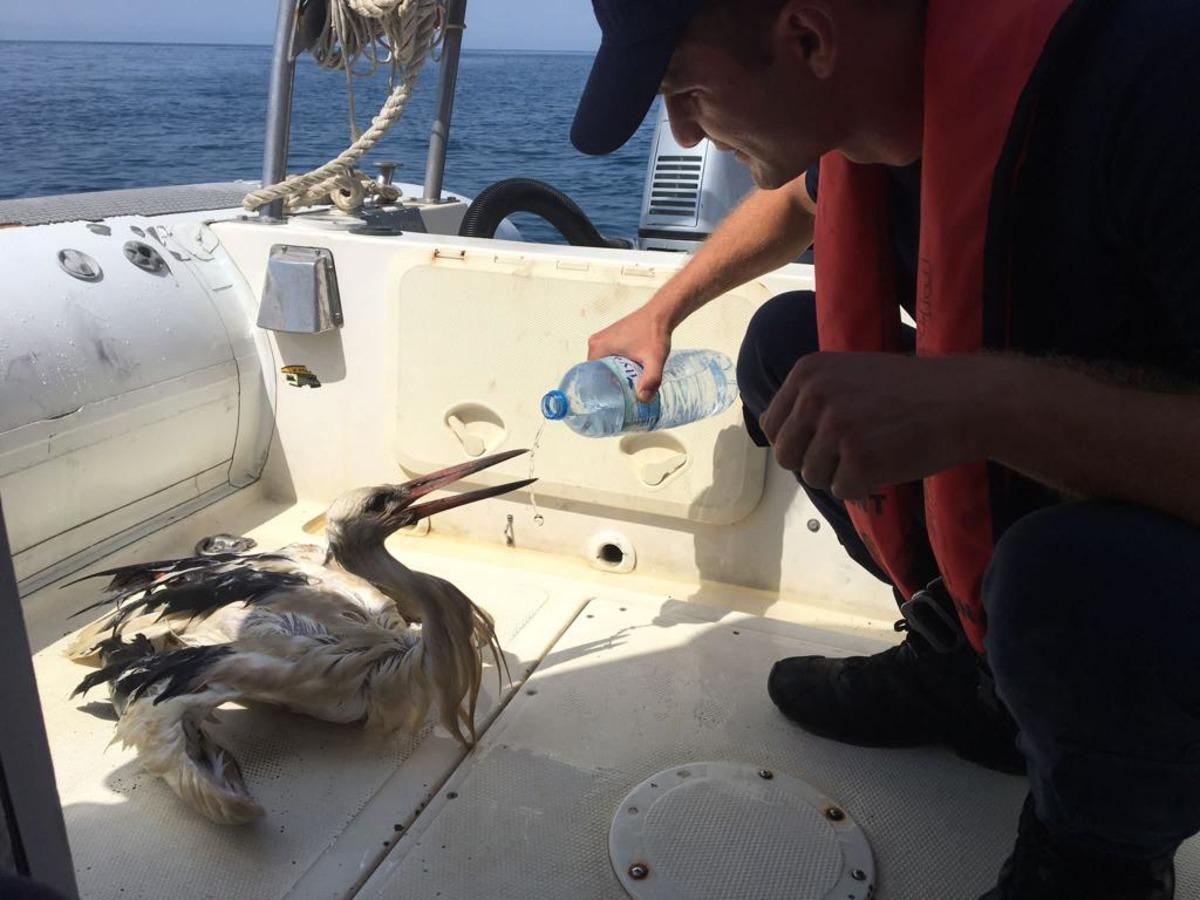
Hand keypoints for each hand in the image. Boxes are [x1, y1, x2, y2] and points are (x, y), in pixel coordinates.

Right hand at [587, 300, 674, 400]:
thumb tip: (643, 399)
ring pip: (604, 366)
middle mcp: (595, 342)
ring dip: (614, 376)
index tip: (612, 400)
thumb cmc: (655, 333)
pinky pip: (608, 358)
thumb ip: (650, 380)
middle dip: (609, 384)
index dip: (601, 389)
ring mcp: (602, 339)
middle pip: (597, 372)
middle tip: (622, 397)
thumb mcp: (653, 359)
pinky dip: (617, 367)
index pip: (591, 376)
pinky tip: (628, 375)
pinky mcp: (610, 338)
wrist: (661, 314)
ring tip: (626, 388)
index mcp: (598, 347)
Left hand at [759, 353, 1014, 499]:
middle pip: (786, 455)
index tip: (822, 444)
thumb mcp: (850, 374)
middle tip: (849, 456)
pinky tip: (888, 464)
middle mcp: (815, 396)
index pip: (772, 425)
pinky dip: (864, 487)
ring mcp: (835, 427)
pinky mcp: (858, 458)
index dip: (796, 442)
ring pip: (812, 476)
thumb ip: (812, 398)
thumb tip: (772, 430)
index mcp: (808, 372)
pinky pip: (842, 491)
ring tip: (875, 454)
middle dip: (813, 463)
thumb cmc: (911, 391)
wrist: (965, 401)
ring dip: (840, 475)